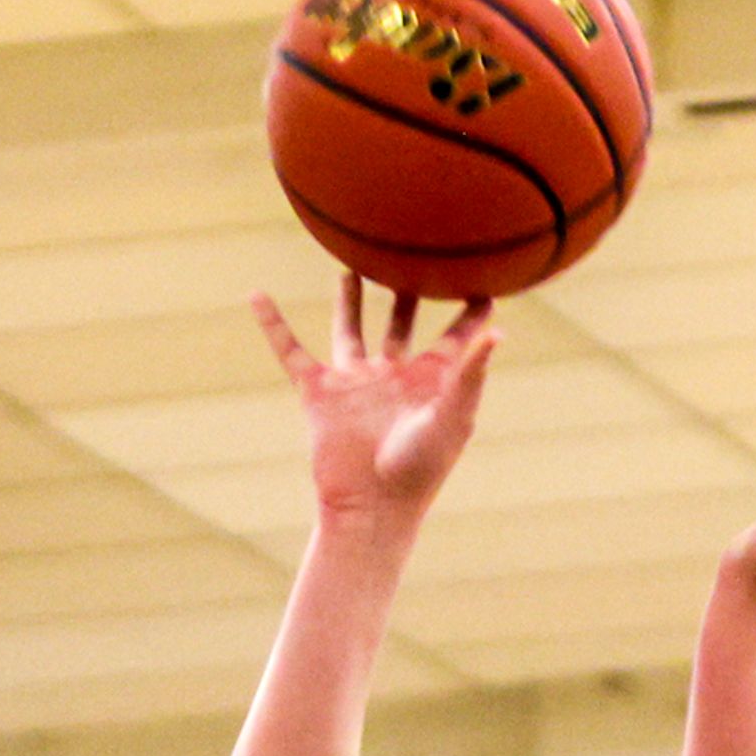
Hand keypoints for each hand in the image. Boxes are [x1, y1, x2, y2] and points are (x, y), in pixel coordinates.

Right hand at [252, 275, 497, 526]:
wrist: (370, 508)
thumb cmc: (420, 471)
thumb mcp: (452, 417)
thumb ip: (471, 372)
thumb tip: (498, 331)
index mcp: (431, 377)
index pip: (459, 328)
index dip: (474, 301)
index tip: (490, 263)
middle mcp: (394, 372)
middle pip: (402, 317)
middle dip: (410, 286)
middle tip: (418, 246)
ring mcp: (355, 381)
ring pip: (351, 327)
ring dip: (351, 298)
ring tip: (354, 264)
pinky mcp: (319, 393)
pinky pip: (290, 351)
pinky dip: (272, 324)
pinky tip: (256, 296)